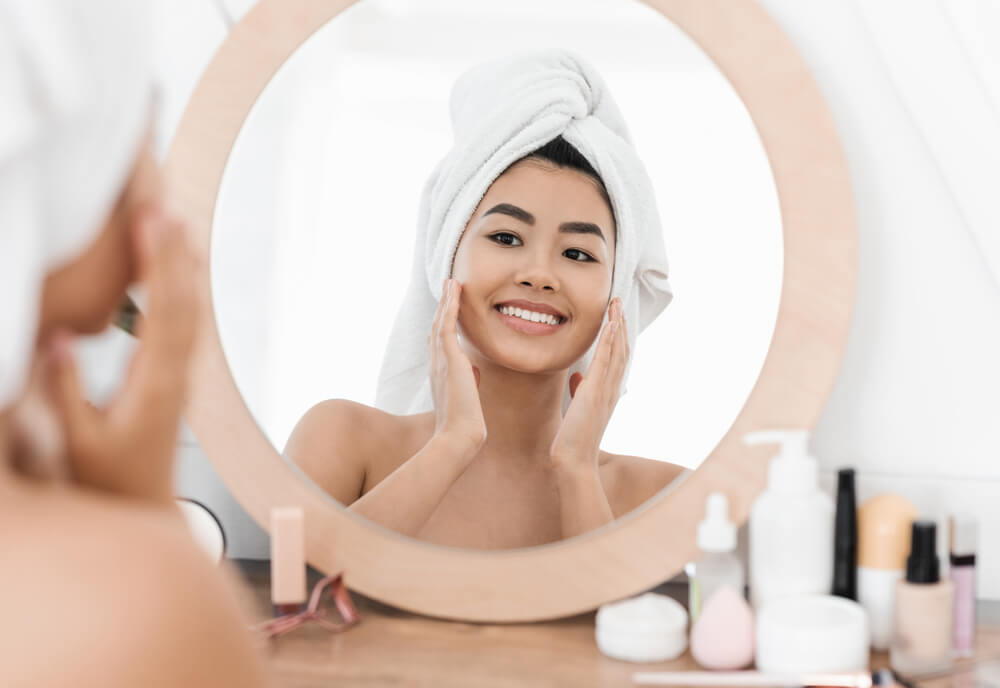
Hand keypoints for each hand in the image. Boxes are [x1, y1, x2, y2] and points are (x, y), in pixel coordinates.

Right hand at [44, 204, 197, 504]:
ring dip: (183, 266)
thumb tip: (58, 337)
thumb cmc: (107, 479)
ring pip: (190, 311)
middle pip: (183, 303)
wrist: (143, 505)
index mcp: (154, 386)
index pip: (163, 314)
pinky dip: (183, 288)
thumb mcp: (77, 443)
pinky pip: (185, 323)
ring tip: (177, 222)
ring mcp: (179, 374)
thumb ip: (66, 393)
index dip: (160, 265)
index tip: (152, 224)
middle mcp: (176, 374)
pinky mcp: (174, 376)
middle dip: (173, 253)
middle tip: (163, 206)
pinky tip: (181, 267)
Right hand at [428, 279, 485, 452]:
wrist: (459, 436)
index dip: (442, 323)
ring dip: (447, 301)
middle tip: (447, 288)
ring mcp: (441, 361)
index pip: (440, 343)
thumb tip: (473, 371)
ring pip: (441, 322)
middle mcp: (436, 364)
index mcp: (440, 374)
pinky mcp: (450, 358)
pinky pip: (447, 325)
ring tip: (451, 283)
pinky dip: (450, 305)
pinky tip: (454, 290)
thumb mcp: (467, 398)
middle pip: (437, 328)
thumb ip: (468, 381)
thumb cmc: (465, 424)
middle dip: (442, 307)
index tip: (447, 309)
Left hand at [550, 298, 627, 471]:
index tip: (615, 316)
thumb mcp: (577, 410)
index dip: (617, 336)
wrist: (574, 461)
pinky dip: (610, 341)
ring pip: (616, 351)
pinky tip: (611, 324)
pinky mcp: (595, 392)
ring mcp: (605, 390)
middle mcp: (611, 389)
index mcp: (607, 392)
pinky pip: (606, 361)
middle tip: (618, 302)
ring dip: (617, 325)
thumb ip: (580, 391)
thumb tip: (578, 377)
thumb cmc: (574, 439)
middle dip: (620, 324)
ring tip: (616, 304)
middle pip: (620, 350)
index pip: (616, 358)